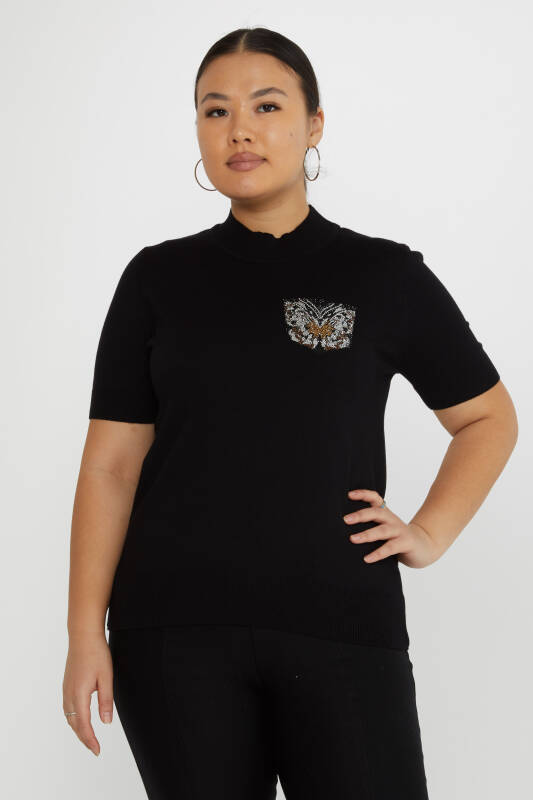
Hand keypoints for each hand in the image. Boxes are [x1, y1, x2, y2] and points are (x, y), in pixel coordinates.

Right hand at [62, 631, 113, 756]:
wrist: (83, 636)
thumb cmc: (96, 654)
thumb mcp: (106, 677)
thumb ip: (106, 701)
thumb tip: (106, 722)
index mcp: (79, 694)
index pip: (83, 725)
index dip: (90, 740)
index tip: (97, 751)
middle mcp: (69, 694)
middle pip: (74, 724)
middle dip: (84, 738)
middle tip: (94, 749)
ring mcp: (66, 689)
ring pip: (69, 717)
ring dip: (78, 729)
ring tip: (88, 738)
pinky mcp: (67, 684)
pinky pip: (68, 708)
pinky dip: (74, 719)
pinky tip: (80, 719)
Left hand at [343, 488, 441, 567]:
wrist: (424, 546)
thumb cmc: (396, 538)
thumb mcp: (384, 528)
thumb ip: (370, 525)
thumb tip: (342, 530)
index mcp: (385, 513)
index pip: (375, 498)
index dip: (363, 494)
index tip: (349, 495)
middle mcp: (391, 519)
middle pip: (376, 512)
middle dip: (360, 515)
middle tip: (345, 520)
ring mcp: (399, 531)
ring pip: (382, 530)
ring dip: (367, 534)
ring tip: (352, 539)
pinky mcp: (406, 543)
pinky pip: (390, 548)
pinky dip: (378, 553)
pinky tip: (367, 559)